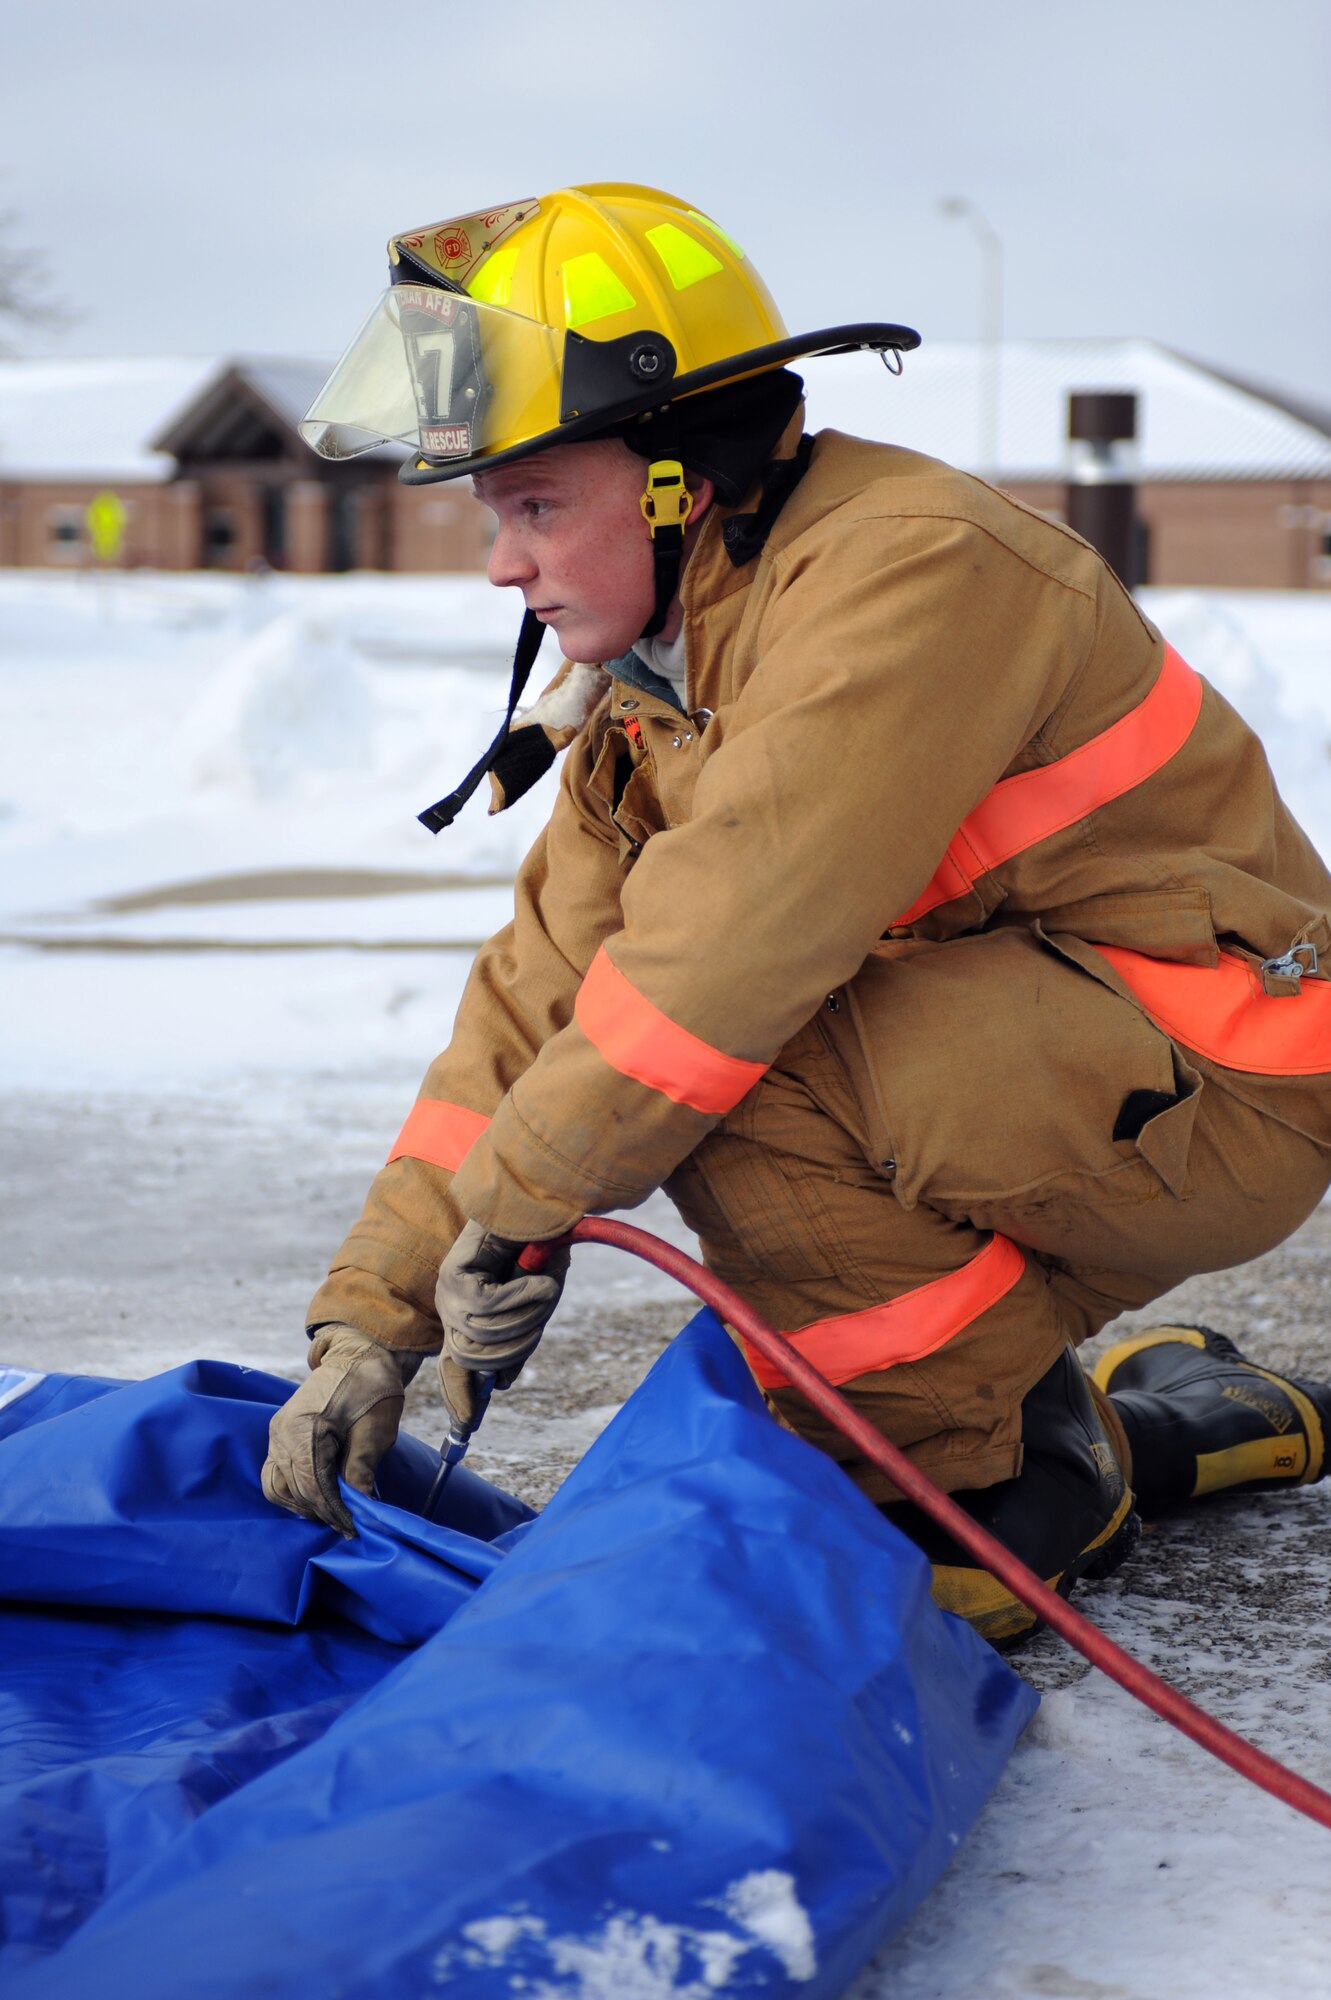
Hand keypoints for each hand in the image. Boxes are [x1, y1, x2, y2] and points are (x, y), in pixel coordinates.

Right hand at [262, 1323, 426, 1536]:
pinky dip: (293, 1490)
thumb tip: (360, 1508)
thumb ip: (361, 1470)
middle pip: (293, 1490)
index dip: (333, 1511)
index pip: (312, 1485)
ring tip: (332, 1512)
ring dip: (303, 1504)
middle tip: (348, 1523)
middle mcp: (281, 1432)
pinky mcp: (279, 1435)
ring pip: (277, 1487)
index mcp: (303, 1427)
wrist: (359, 1357)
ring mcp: (276, 1434)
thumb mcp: (376, 1430)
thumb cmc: (372, 1389)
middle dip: (320, 1511)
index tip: (352, 1527)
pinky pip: (276, 1474)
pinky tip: (317, 1496)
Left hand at [435, 1220, 569, 1432]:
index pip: (453, 1367)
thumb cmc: (541, 1254)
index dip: (458, 1397)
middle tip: (540, 1320)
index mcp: (466, 1316)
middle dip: (514, 1348)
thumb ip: (517, 1341)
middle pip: (473, 1358)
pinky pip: (488, 1306)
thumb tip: (500, 1383)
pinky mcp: (453, 1273)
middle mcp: (450, 1307)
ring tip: (544, 1291)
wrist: (539, 1204)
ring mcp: (447, 1291)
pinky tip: (539, 1279)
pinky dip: (521, 1296)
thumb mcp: (534, 1308)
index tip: (466, 1425)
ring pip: (482, 1334)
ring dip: (524, 1317)